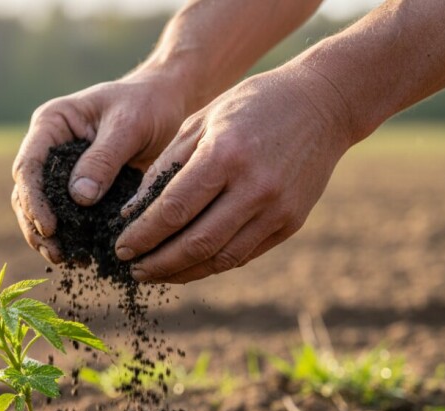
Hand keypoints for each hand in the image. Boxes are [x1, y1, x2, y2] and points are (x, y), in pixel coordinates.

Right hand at [12, 72, 186, 262]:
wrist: (165, 104)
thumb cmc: (146, 104)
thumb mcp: (128, 125)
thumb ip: (103, 158)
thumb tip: (79, 197)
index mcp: (51, 124)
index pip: (29, 165)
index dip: (34, 200)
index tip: (49, 227)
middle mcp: (49, 148)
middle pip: (27, 193)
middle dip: (36, 226)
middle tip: (56, 254)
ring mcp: (61, 170)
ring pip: (41, 208)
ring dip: (48, 237)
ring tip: (65, 260)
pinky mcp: (80, 188)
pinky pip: (67, 216)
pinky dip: (71, 237)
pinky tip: (83, 256)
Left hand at [116, 64, 352, 282]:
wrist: (324, 103)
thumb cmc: (250, 105)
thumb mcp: (200, 121)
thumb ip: (165, 166)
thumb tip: (132, 213)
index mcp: (225, 155)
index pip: (173, 210)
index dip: (143, 236)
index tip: (120, 248)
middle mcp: (253, 187)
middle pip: (195, 243)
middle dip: (157, 263)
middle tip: (132, 270)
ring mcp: (277, 209)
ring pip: (220, 258)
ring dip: (182, 272)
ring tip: (155, 273)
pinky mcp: (291, 222)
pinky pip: (243, 254)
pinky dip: (211, 264)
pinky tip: (188, 264)